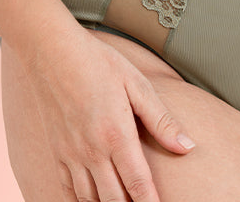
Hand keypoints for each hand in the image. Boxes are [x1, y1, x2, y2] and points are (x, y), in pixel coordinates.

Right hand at [26, 24, 194, 201]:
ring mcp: (71, 154)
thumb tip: (187, 147)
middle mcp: (92, 151)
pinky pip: (67, 191)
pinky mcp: (57, 152)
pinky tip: (93, 201)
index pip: (138, 184)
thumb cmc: (98, 63)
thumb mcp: (136, 84)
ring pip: (90, 200)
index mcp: (116, 134)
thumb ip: (161, 119)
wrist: (52, 52)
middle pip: (114, 200)